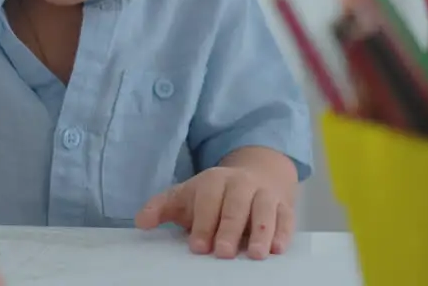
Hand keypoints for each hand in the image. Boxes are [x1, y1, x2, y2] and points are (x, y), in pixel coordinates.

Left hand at [134, 167, 294, 258]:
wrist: (256, 174)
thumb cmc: (215, 194)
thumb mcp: (186, 195)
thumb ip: (161, 208)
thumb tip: (141, 222)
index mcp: (214, 181)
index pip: (207, 200)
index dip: (202, 223)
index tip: (197, 246)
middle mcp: (241, 184)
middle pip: (235, 206)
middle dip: (229, 229)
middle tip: (222, 253)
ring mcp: (264, 194)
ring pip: (264, 210)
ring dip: (260, 232)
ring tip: (255, 254)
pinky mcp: (284, 207)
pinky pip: (286, 218)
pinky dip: (283, 233)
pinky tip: (277, 249)